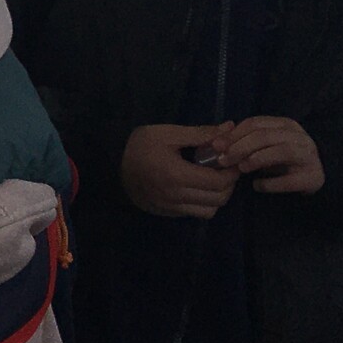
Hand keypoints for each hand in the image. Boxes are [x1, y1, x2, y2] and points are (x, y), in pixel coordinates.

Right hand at [119, 122, 239, 219]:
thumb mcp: (167, 133)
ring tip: (212, 180)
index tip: (231, 161)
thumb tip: (229, 128)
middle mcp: (176, 196)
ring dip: (218, 196)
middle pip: (219, 199)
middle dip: (228, 184)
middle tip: (225, 170)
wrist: (110, 165)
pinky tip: (198, 188)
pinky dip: (204, 203)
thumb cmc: (138, 146)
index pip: (219, 182)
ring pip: (210, 210)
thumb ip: (200, 133)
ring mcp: (171, 207)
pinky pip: (195, 214)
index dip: (231, 172)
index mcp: (177, 174)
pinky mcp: (167, 213)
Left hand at [215, 116, 324, 194]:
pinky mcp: (313, 177)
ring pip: (281, 152)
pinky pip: (289, 180)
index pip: (255, 124)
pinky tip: (258, 186)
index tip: (215, 146)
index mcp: (285, 125)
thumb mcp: (263, 145)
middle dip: (240, 147)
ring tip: (241, 169)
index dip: (233, 134)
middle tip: (222, 161)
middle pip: (265, 136)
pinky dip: (270, 183)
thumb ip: (244, 140)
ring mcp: (309, 156)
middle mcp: (299, 136)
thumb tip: (216, 142)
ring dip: (256, 159)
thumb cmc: (281, 160)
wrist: (312, 177)